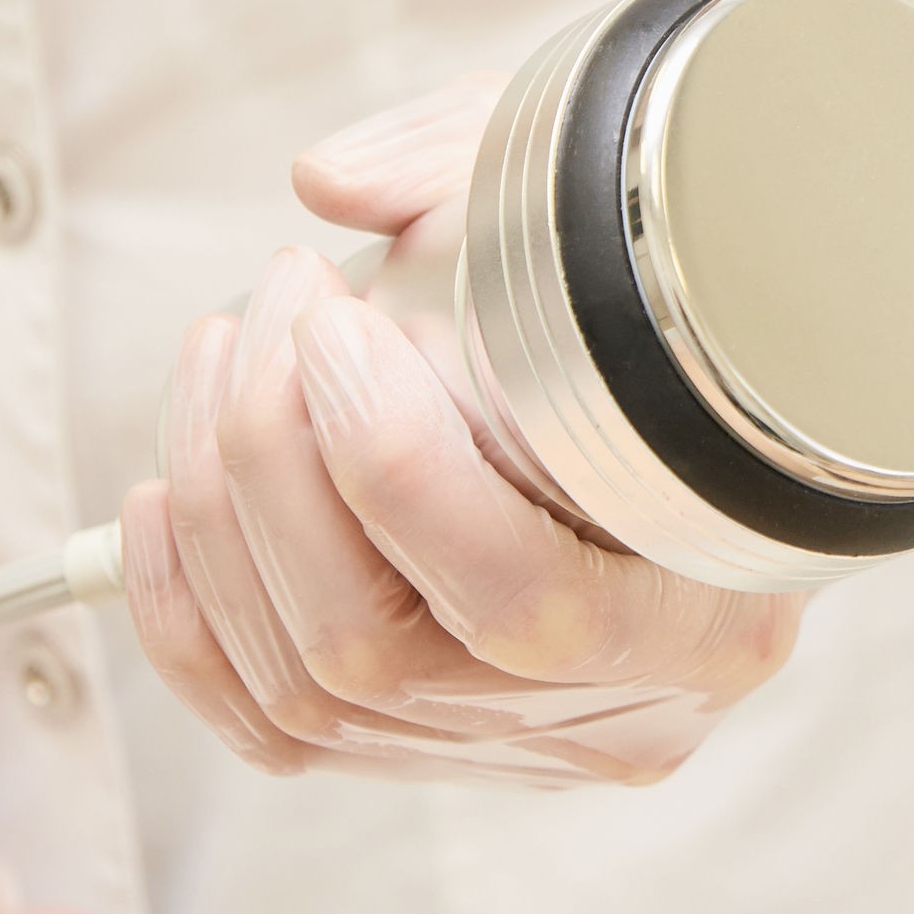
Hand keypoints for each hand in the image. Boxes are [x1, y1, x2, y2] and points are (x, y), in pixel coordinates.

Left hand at [119, 78, 804, 785]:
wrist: (743, 407)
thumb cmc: (696, 315)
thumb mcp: (634, 210)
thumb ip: (498, 167)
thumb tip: (334, 181)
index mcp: (724, 615)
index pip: (522, 600)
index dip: (393, 469)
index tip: (340, 322)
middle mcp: (630, 715)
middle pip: (376, 653)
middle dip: (273, 465)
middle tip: (278, 305)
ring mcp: (525, 746)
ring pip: (304, 691)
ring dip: (221, 513)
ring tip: (223, 355)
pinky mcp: (436, 744)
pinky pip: (272, 729)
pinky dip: (190, 613)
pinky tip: (170, 496)